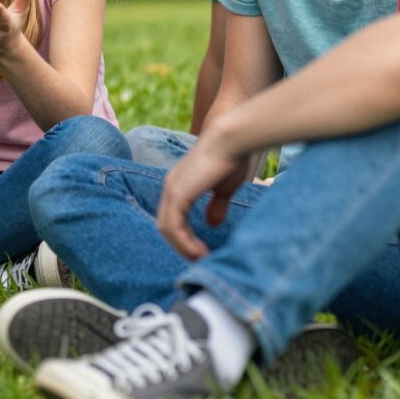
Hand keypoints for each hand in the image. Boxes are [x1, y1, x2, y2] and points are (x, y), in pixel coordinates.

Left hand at [156, 130, 251, 259]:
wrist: (232, 138)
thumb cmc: (232, 158)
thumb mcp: (224, 187)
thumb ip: (217, 205)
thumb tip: (211, 222)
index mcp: (179, 184)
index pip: (173, 218)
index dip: (185, 238)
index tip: (202, 252)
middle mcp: (170, 186)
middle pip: (166, 225)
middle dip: (181, 246)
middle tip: (200, 260)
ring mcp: (172, 189)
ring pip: (166, 229)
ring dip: (182, 248)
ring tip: (201, 259)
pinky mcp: (178, 193)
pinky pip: (173, 227)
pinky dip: (184, 243)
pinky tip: (199, 252)